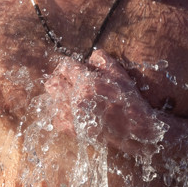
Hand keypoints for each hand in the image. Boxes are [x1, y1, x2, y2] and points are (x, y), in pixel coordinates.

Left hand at [40, 50, 164, 153]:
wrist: (135, 130)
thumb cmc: (129, 101)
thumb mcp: (120, 75)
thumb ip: (103, 61)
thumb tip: (90, 56)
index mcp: (87, 82)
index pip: (65, 67)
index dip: (68, 67)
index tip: (73, 70)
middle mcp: (76, 98)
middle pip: (52, 83)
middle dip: (59, 80)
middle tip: (68, 82)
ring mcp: (72, 115)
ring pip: (52, 101)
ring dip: (60, 97)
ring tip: (71, 98)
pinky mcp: (72, 130)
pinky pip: (55, 119)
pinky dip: (61, 115)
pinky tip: (72, 113)